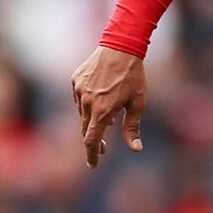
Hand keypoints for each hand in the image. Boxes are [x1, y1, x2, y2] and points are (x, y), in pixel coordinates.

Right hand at [71, 47, 146, 168]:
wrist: (121, 47)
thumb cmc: (133, 76)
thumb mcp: (137, 103)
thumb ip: (133, 127)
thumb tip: (135, 149)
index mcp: (102, 111)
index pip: (91, 140)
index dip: (92, 155)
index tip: (93, 165)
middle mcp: (86, 102)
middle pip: (85, 130)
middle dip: (94, 141)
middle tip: (103, 148)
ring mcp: (78, 90)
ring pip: (82, 113)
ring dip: (92, 119)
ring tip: (108, 115)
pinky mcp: (75, 80)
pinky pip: (79, 98)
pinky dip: (88, 103)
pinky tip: (100, 97)